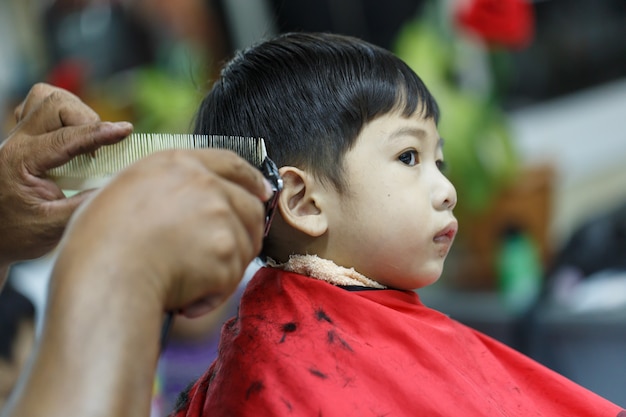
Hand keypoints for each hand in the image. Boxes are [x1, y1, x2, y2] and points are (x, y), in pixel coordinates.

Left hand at [0, 83, 132, 268]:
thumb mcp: (53, 226)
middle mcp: (16, 142)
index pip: (65, 138)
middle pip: (54, 104)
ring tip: (88, 140)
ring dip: (74, 112)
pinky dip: (63, 114)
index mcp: (20, 161)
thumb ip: (85, 204)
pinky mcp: (24, 138)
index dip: (98, 133)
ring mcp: (17, 137)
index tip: (126, 131)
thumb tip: (118, 185)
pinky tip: (73, 135)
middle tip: (99, 151)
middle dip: (86, 119)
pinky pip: (40, 107)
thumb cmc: (18, 234)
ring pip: (46, 98)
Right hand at [53, 148, 271, 316]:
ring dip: (224, 267)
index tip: (263, 192)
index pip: (231, 163)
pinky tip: (184, 299)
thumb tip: (186, 201)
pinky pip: (231, 279)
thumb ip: (166, 187)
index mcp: (177, 163)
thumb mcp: (126, 191)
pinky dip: (212, 295)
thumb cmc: (99, 242)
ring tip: (188, 281)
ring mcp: (219, 216)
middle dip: (246, 233)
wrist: (104, 277)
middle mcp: (204, 184)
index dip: (252, 179)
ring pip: (245, 244)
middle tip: (224, 257)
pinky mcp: (226, 251)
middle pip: (250, 206)